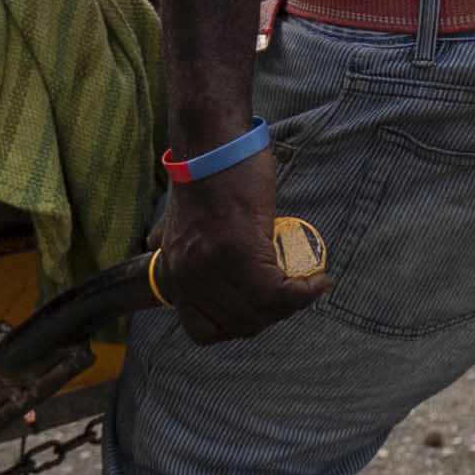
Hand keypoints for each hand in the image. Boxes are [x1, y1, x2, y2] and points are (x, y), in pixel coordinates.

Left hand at [156, 152, 327, 346]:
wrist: (211, 143)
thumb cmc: (202, 175)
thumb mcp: (173, 218)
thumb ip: (168, 241)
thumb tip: (156, 246)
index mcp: (173, 274)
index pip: (202, 331)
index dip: (236, 327)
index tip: (259, 311)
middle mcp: (188, 279)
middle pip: (239, 324)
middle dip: (272, 316)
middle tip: (292, 296)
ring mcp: (213, 268)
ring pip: (262, 311)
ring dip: (293, 305)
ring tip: (309, 286)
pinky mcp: (241, 252)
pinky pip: (280, 292)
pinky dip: (305, 292)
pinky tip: (319, 282)